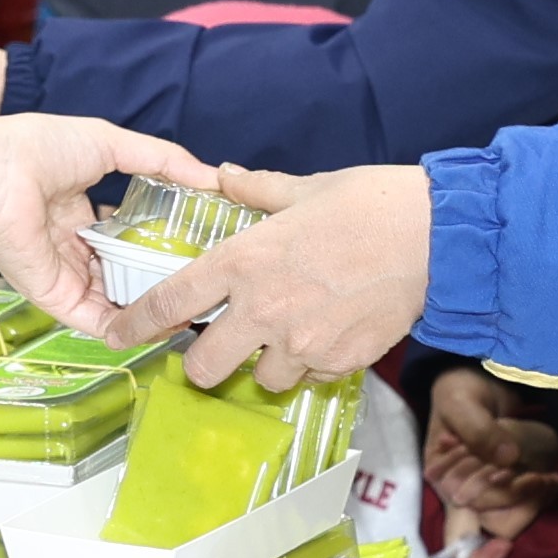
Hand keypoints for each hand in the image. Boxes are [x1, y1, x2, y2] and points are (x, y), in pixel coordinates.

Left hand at [0, 113, 217, 334]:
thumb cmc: (42, 148)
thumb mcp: (113, 144)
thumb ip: (163, 160)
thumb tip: (211, 176)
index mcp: (79, 210)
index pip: (125, 236)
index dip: (159, 245)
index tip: (197, 250)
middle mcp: (71, 245)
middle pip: (123, 272)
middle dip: (158, 281)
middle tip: (201, 287)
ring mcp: (64, 274)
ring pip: (114, 301)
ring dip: (149, 308)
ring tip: (191, 312)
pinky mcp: (55, 296)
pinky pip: (95, 320)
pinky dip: (126, 327)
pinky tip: (160, 326)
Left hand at [108, 164, 431, 388]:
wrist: (436, 237)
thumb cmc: (370, 204)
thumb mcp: (304, 189)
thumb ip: (256, 191)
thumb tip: (225, 177)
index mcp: (244, 262)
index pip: (172, 303)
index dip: (137, 323)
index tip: (121, 333)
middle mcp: (264, 310)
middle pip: (206, 366)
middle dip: (204, 363)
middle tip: (217, 349)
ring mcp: (303, 342)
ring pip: (261, 379)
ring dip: (265, 365)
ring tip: (285, 337)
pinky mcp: (339, 362)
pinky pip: (310, 378)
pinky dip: (311, 365)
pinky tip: (325, 336)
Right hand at [422, 368, 557, 554]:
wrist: (477, 378)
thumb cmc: (459, 392)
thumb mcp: (460, 403)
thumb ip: (480, 431)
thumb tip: (510, 457)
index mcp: (446, 483)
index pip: (458, 533)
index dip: (479, 553)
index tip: (502, 550)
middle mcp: (469, 495)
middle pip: (499, 524)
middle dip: (522, 504)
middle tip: (542, 477)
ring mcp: (494, 490)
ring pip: (519, 516)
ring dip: (537, 498)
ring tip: (551, 475)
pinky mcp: (515, 481)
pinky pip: (532, 500)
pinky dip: (545, 490)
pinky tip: (553, 474)